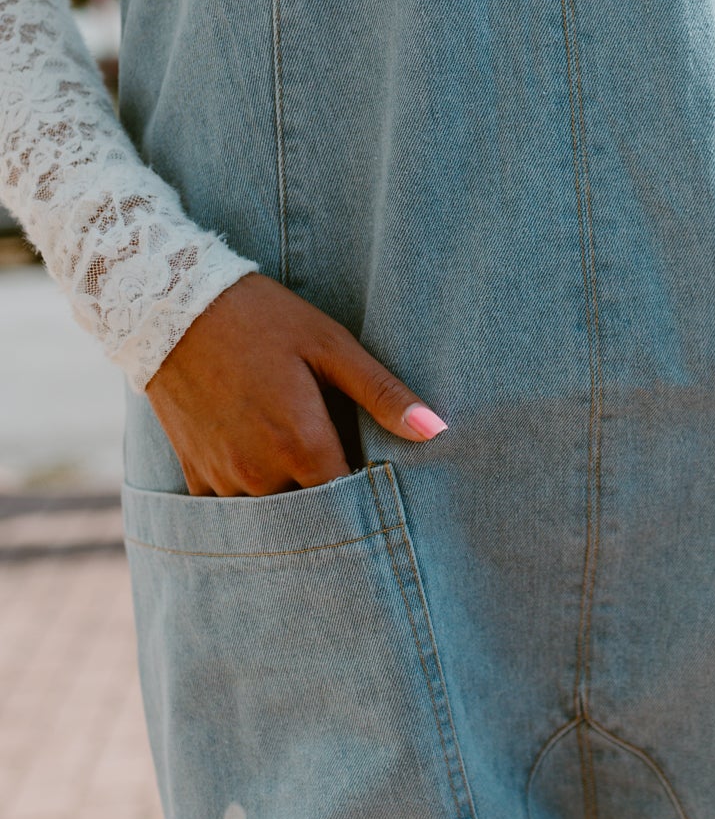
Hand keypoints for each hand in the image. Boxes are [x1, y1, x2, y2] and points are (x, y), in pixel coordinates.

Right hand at [144, 273, 446, 496]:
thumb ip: (383, 394)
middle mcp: (260, 473)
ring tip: (301, 464)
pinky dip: (251, 495)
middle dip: (331, 503)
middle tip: (344, 472)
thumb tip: (437, 430)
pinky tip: (262, 464)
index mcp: (302, 444)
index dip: (367, 496)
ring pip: (271, 514)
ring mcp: (223, 477)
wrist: (173, 304)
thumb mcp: (331, 346)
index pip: (349, 502)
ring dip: (290, 499)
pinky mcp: (194, 473)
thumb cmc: (264, 319)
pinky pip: (230, 508)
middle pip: (312, 514)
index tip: (379, 481)